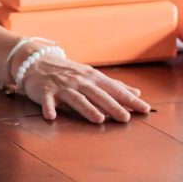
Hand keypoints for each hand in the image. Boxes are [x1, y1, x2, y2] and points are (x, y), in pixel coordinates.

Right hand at [21, 52, 150, 123]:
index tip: (145, 109)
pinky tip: (51, 116)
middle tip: (125, 118)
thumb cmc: (68, 71)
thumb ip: (114, 85)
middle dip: (112, 106)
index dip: (129, 99)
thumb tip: (137, 93)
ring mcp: (61, 85)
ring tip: (98, 119)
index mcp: (92, 77)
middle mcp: (79, 80)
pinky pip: (47, 100)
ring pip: (76, 98)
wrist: (37, 61)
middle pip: (98, 94)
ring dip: (87, 108)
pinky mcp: (45, 91)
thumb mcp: (92, 75)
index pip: (114, 89)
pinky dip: (49, 108)